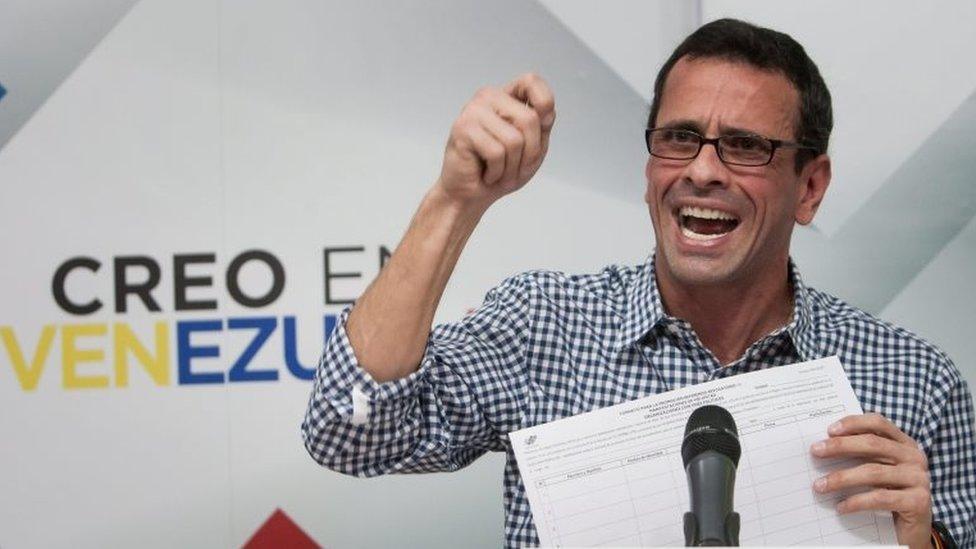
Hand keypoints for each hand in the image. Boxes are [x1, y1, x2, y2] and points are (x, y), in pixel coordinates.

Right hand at [436, 73, 555, 209]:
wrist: (469, 195)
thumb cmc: (500, 172)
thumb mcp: (532, 149)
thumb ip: (542, 127)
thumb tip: (544, 114)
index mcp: (505, 98)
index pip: (531, 81)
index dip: (544, 101)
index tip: (543, 125)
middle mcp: (488, 98)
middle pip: (530, 119)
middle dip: (530, 152)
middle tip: (516, 167)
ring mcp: (474, 111)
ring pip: (514, 139)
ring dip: (513, 166)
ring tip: (500, 172)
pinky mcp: (463, 128)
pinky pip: (497, 152)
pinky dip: (497, 172)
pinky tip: (487, 174)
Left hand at [810, 413, 932, 548]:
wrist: (914, 530)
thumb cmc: (890, 495)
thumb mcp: (878, 471)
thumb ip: (861, 456)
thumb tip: (823, 447)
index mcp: (905, 444)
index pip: (878, 423)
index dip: (854, 423)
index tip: (829, 430)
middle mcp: (915, 458)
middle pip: (873, 444)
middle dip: (840, 446)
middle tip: (815, 451)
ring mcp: (919, 479)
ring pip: (873, 472)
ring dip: (841, 478)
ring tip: (819, 486)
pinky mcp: (918, 501)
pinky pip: (880, 498)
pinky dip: (856, 502)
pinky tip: (840, 507)